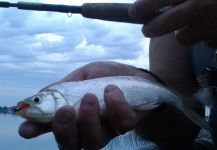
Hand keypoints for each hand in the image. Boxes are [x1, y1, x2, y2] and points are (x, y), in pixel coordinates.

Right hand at [18, 61, 153, 148]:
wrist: (135, 75)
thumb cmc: (106, 76)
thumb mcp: (82, 76)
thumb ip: (64, 87)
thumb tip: (39, 97)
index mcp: (75, 118)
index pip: (53, 129)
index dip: (38, 131)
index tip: (27, 128)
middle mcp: (88, 129)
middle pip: (70, 144)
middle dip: (64, 130)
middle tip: (64, 110)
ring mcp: (108, 129)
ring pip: (93, 140)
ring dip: (88, 118)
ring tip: (90, 97)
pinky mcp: (127, 124)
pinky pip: (120, 122)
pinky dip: (114, 105)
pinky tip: (112, 90)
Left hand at [129, 0, 216, 47]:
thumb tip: (160, 1)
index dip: (145, 6)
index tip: (134, 12)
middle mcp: (200, 7)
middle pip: (164, 24)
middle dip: (152, 28)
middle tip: (147, 30)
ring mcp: (211, 25)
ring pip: (183, 38)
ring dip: (184, 33)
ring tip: (192, 24)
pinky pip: (205, 42)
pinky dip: (206, 37)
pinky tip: (214, 28)